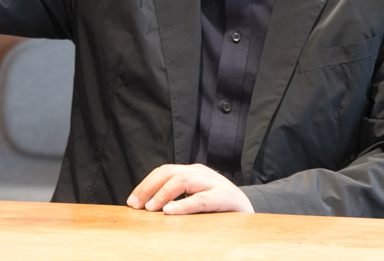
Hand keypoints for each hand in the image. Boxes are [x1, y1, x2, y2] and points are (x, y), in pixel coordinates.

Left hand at [126, 164, 254, 214]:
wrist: (251, 210)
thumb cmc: (219, 208)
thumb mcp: (196, 197)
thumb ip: (177, 198)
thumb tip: (147, 208)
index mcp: (192, 171)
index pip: (164, 171)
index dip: (145, 184)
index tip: (131, 201)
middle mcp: (200, 172)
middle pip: (169, 172)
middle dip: (148, 187)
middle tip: (135, 205)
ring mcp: (213, 182)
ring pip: (182, 180)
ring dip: (162, 194)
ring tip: (150, 208)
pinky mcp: (224, 197)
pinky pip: (201, 199)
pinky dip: (183, 205)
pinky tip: (170, 212)